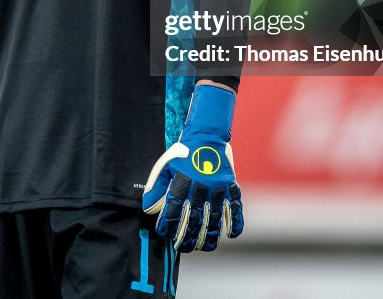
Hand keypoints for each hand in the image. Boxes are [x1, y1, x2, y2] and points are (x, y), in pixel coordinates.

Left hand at [142, 84, 243, 251]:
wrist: (206, 135)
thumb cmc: (183, 153)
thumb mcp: (166, 166)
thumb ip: (157, 187)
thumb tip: (147, 207)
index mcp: (182, 181)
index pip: (174, 209)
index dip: (168, 224)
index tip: (165, 234)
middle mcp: (200, 186)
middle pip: (195, 218)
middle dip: (188, 236)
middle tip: (183, 248)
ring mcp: (217, 186)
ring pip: (215, 217)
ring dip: (210, 235)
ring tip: (204, 247)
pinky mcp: (230, 184)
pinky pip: (235, 207)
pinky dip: (235, 222)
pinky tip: (230, 235)